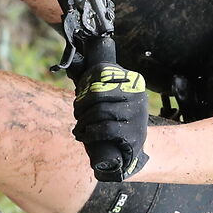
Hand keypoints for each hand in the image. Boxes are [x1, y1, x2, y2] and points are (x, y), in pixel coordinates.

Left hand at [72, 62, 150, 181]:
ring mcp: (138, 114)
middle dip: (81, 105)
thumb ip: (100, 82)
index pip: (101, 73)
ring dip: (83, 121)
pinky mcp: (134, 134)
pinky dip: (89, 133)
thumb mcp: (114, 96)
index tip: (79, 98)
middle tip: (77, 113)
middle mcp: (138, 94)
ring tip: (79, 127)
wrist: (132, 146)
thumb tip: (74, 66)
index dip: (85, 86)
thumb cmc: (117, 118)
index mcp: (133, 80)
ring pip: (100, 111)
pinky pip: (105, 129)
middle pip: (98, 93)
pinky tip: (84, 136)